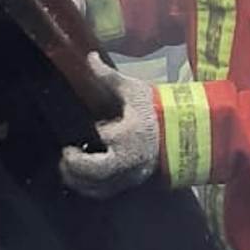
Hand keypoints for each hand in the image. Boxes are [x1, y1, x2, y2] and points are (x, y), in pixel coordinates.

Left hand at [60, 54, 159, 197]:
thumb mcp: (134, 90)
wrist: (183, 132)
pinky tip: (81, 177)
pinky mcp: (132, 182)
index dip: (90, 131)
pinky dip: (89, 187)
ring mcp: (131, 174)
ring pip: (97, 186)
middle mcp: (129, 158)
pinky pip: (106, 192)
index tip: (83, 126)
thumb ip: (109, 77)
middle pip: (94, 170)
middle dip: (74, 164)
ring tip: (68, 165)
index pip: (101, 134)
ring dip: (77, 179)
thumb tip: (90, 57)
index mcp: (129, 133)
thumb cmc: (155, 109)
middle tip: (66, 153)